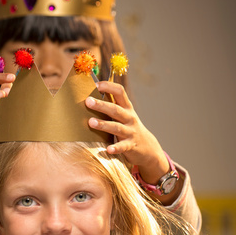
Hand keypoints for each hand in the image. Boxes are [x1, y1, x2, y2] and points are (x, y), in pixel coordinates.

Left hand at [86, 81, 183, 204]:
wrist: (147, 148)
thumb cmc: (128, 128)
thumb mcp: (123, 115)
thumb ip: (111, 106)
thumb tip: (90, 96)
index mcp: (127, 108)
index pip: (120, 92)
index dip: (109, 86)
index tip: (97, 84)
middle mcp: (129, 118)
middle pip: (115, 109)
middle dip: (102, 105)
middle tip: (88, 101)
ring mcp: (130, 132)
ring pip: (116, 127)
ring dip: (104, 124)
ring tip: (91, 122)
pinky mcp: (130, 146)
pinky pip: (122, 147)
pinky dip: (115, 148)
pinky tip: (108, 150)